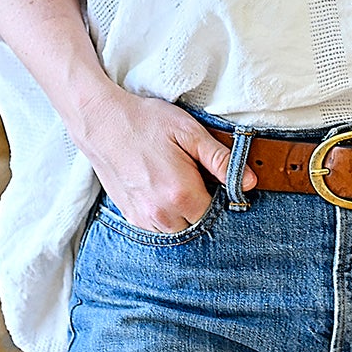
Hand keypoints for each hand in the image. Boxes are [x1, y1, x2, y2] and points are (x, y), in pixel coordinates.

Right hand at [73, 89, 255, 233]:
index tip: (216, 177)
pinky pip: (157, 227)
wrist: (102, 123)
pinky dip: (166, 214)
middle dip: (202, 204)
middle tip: (197, 175)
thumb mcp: (189, 132)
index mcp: (181, 194)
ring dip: (184, 212)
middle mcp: (161, 215)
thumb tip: (249, 182)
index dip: (222, 196)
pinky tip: (163, 188)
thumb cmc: (147, 122)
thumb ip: (221, 159)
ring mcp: (142, 219)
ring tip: (178, 180)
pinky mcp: (129, 216)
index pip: (216, 212)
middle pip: (197, 224)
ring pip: (177, 229)